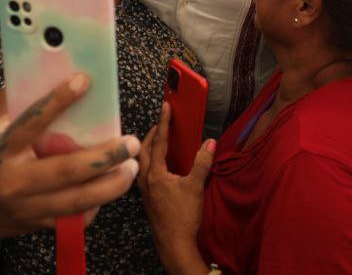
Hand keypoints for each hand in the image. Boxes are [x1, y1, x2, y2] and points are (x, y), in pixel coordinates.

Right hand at [0, 74, 140, 236]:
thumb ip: (21, 113)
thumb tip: (58, 81)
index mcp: (1, 150)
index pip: (32, 122)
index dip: (58, 100)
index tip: (85, 81)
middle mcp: (15, 181)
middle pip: (67, 171)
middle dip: (105, 157)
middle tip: (131, 143)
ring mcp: (27, 207)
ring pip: (77, 200)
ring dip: (111, 185)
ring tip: (131, 167)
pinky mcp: (37, 225)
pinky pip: (74, 219)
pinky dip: (95, 204)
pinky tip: (108, 188)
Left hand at [138, 103, 214, 264]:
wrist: (174, 245)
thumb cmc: (182, 218)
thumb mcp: (195, 187)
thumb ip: (202, 162)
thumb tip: (210, 142)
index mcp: (155, 174)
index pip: (158, 142)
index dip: (163, 122)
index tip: (166, 107)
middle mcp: (145, 180)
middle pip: (143, 150)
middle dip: (151, 134)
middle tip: (162, 124)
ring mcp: (144, 190)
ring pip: (142, 161)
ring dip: (149, 148)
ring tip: (160, 141)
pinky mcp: (148, 198)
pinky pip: (145, 172)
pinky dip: (150, 161)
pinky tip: (160, 166)